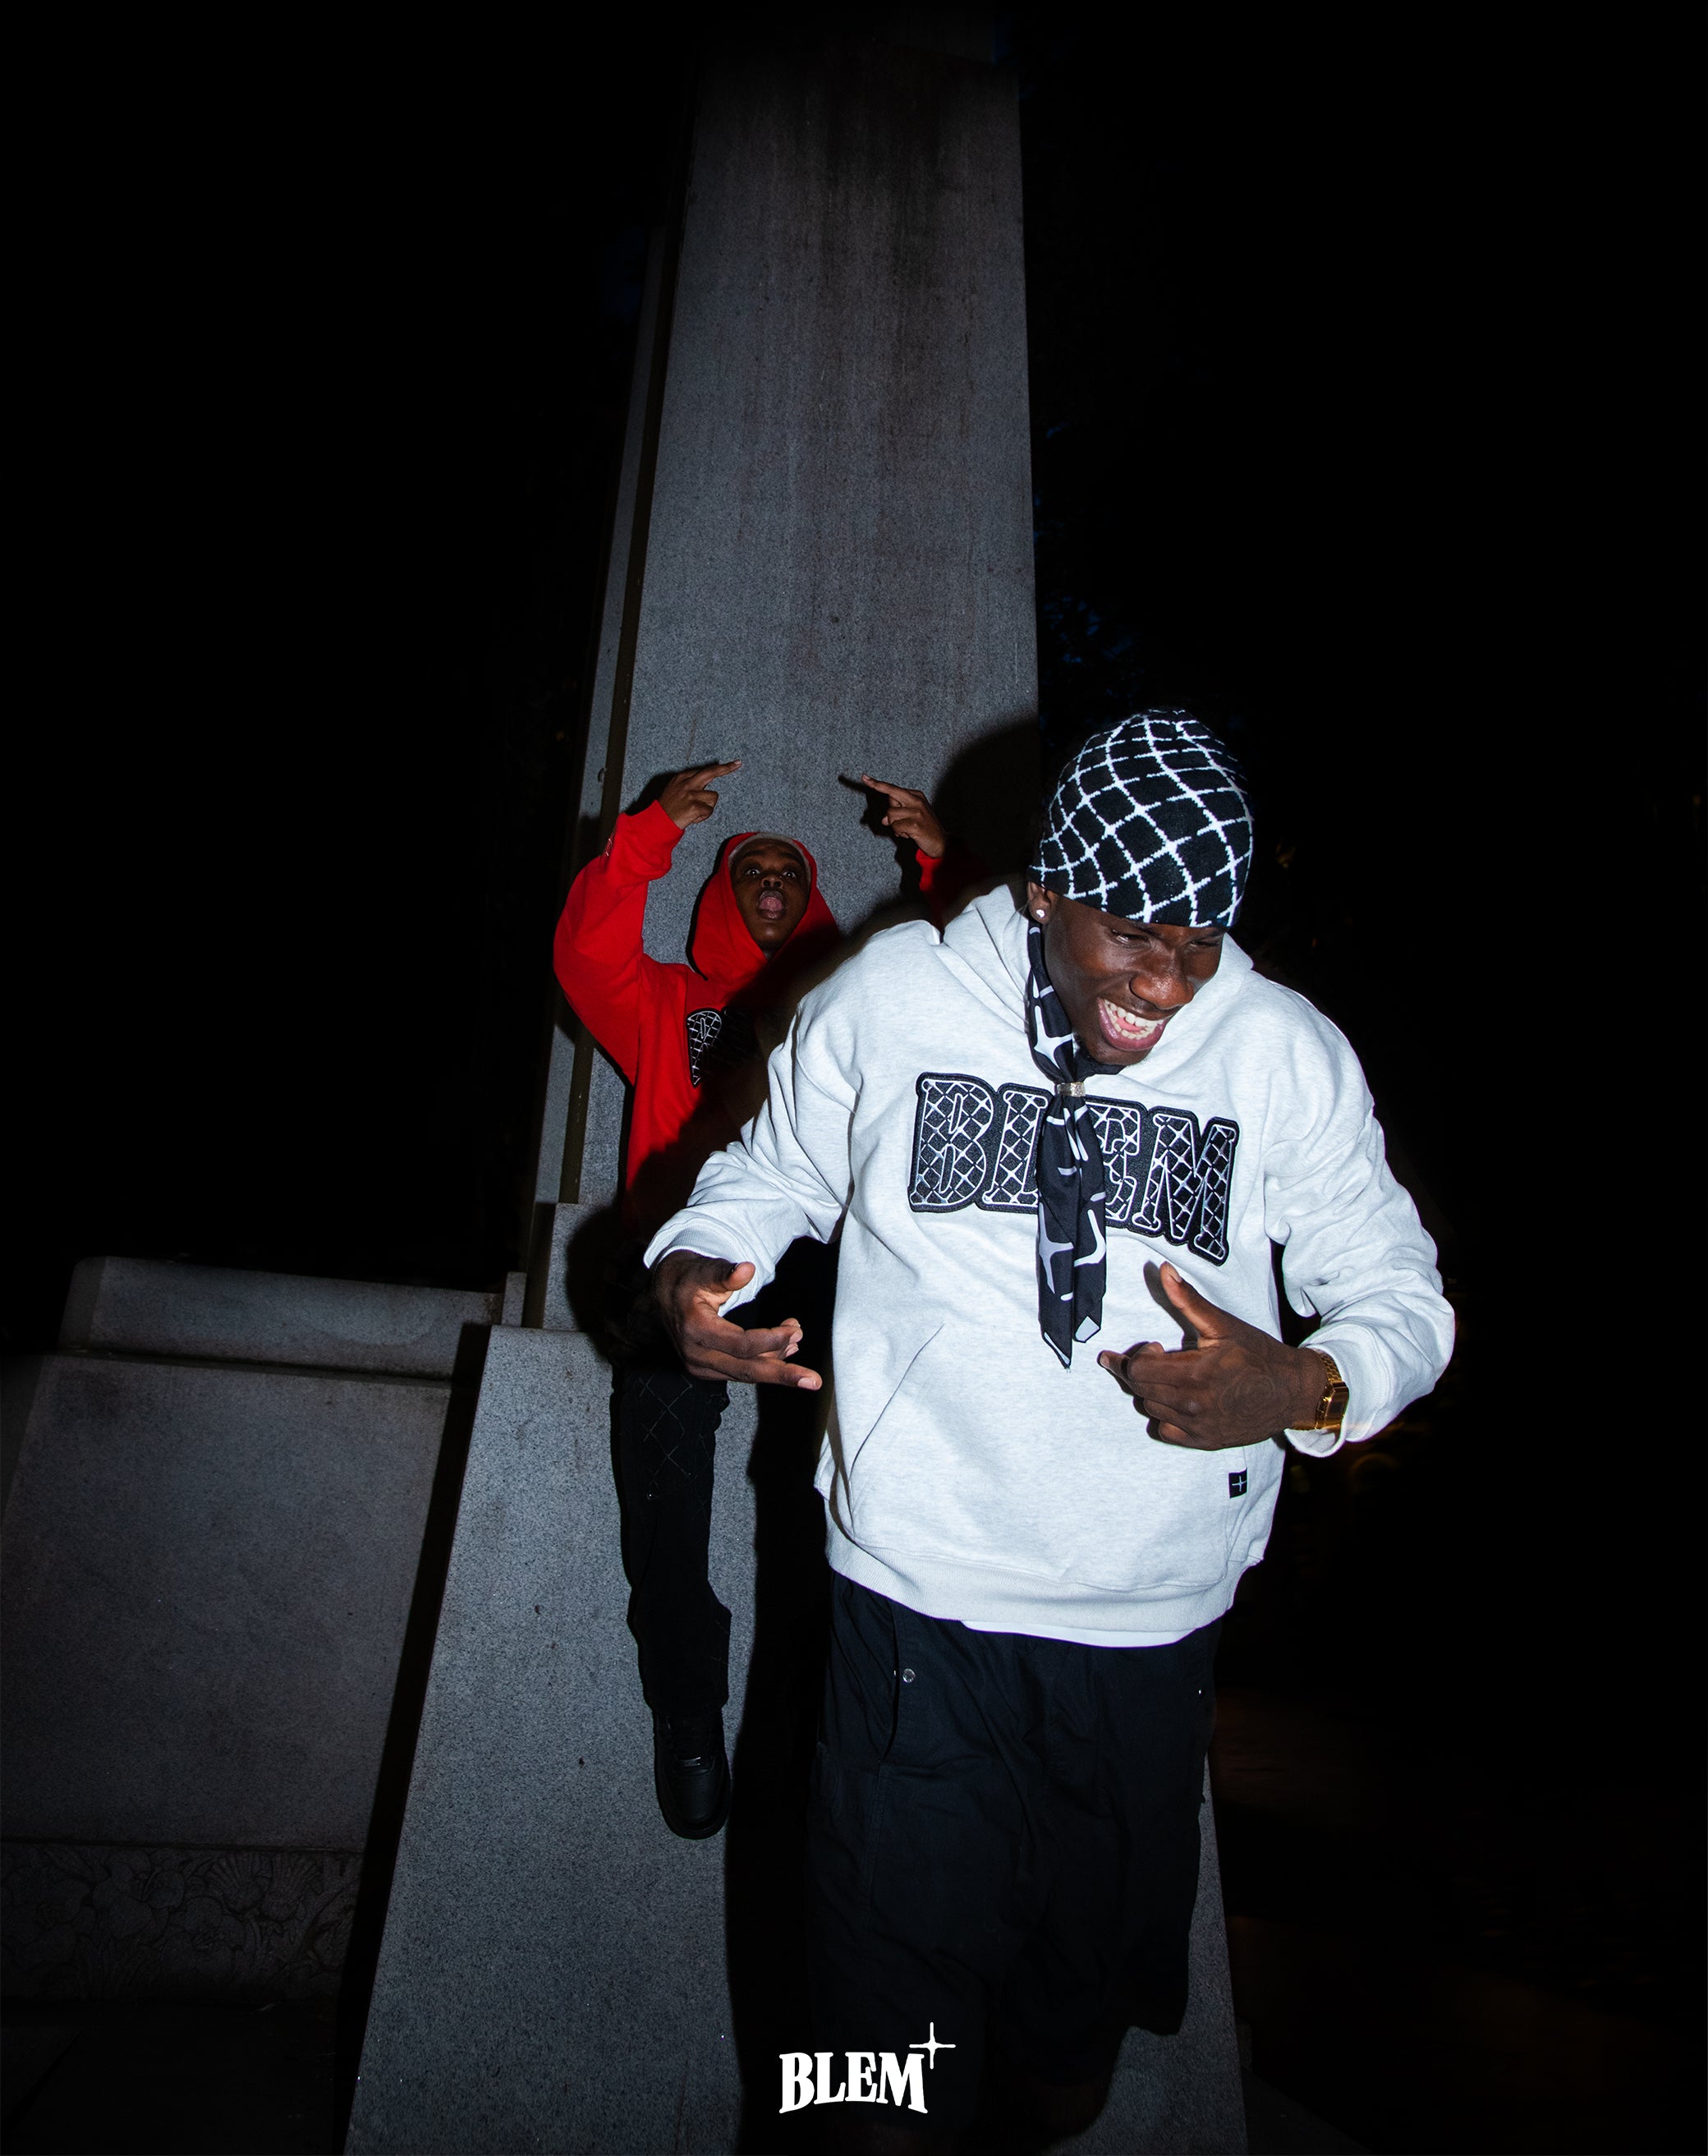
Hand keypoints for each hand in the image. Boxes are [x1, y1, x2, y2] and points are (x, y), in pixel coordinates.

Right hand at [653, 1253, 822, 1389]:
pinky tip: (785, 1353)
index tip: (795, 1329)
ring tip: (798, 1342)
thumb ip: (726, 1273)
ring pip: (745, 1374)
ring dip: (776, 1364)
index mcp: (695, 1330)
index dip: (771, 1340)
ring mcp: (699, 1366)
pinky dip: (763, 1363)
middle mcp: (695, 1355)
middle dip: (782, 1375)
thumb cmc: (689, 1279)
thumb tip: (747, 1269)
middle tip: (813, 1381)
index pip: (741, 1345)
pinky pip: (739, 1371)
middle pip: (746, 1370)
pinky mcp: (706, 1369)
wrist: (664, 1293)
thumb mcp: (704, 1270)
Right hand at [658, 761, 740, 828]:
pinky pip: (709, 811)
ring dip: (707, 807)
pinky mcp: (693, 806)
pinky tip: (692, 818)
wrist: (657, 822)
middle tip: (738, 763)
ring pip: (713, 797)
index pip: (705, 770)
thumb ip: (690, 784)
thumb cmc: (668, 808)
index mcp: (682, 777)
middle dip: (726, 768)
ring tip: (694, 812)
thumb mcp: (675, 790)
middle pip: (711, 772)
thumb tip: (707, 781)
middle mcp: (687, 783)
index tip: (734, 764)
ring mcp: (690, 794)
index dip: (720, 768)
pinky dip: (703, 817)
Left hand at [860, 774, 946, 859]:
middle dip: (890, 813)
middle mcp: (916, 800)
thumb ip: (896, 813)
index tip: (864, 777)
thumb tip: (884, 820)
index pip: (892, 788)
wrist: (941, 842)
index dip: (877, 784)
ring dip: (895, 826)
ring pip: (890, 816)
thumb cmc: (924, 828)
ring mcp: (917, 812)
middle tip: (902, 823)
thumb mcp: (910, 816)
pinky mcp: (915, 824)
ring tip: (908, 830)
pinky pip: (896, 828)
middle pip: (890, 800)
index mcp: (915, 795)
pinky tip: (910, 835)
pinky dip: (900, 833)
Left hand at [1097, 1262, 1324, 1448]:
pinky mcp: (1205, 1441)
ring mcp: (1198, 1426)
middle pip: (1139, 1391)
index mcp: (1194, 1374)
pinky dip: (1165, 1417)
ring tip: (1171, 1376)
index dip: (1136, 1355)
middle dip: (1138, 1371)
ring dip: (1152, 1392)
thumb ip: (1187, 1300)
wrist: (1292, 1391)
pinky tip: (1178, 1401)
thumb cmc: (1259, 1355)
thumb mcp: (1223, 1324)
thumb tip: (1163, 1270)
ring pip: (1151, 1410)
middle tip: (1153, 1356)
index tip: (1154, 1346)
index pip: (1138, 1371)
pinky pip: (1166, 1432)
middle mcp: (1193, 1404)